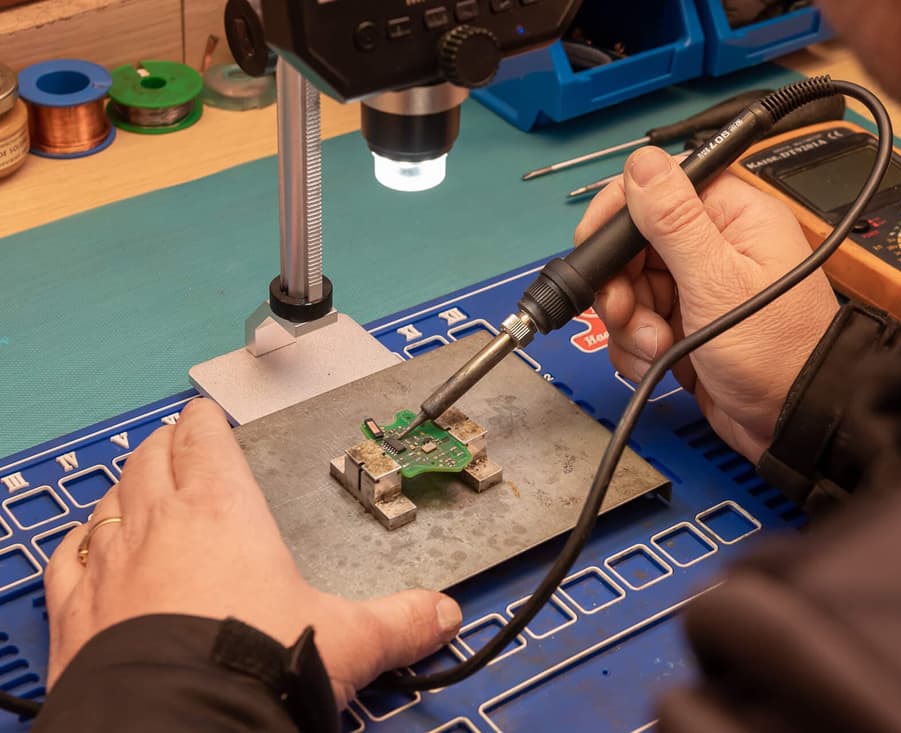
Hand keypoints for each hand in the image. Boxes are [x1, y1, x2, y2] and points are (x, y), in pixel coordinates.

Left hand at [44, 398, 461, 706]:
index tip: (205, 414)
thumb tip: (444, 615)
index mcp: (224, 512)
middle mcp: (160, 525)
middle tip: (175, 440)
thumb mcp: (345, 639)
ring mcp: (111, 565)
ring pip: (110, 501)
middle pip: (153, 460)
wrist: (181, 720)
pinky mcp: (77, 612)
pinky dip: (80, 544)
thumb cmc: (257, 665)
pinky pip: (69, 561)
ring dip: (125, 486)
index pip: (206, 442)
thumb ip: (399, 621)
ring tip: (136, 483)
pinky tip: (87, 544)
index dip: (205, 423)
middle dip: (165, 445)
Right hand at [576, 147, 838, 460]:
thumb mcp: (718, 283)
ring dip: (629, 322)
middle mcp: (713, 247)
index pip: (659, 188)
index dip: (619, 215)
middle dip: (622, 284)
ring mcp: (696, 289)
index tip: (596, 248)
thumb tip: (644, 161)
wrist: (792, 424)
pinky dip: (636, 346)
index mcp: (732, 217)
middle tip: (628, 312)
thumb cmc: (777, 353)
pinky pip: (636, 323)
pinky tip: (657, 361)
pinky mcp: (683, 326)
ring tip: (656, 346)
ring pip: (629, 287)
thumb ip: (675, 221)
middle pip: (634, 244)